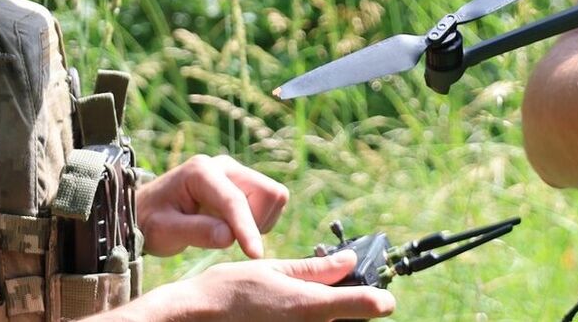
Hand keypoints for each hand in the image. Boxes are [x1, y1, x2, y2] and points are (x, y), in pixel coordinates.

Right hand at [107, 250, 396, 320]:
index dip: (377, 300)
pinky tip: (292, 314)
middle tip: (340, 293)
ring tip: (308, 302)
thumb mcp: (272, 270)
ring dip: (330, 316)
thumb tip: (348, 261)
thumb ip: (314, 270)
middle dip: (352, 307)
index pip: (363, 306)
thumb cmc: (228, 290)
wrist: (193, 318)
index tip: (383, 297)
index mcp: (307, 305)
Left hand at [137, 154, 289, 258]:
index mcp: (200, 172)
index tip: (255, 255)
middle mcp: (223, 166)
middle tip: (228, 239)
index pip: (235, 200)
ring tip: (223, 232)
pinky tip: (229, 227)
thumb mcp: (165, 232)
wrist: (146, 212)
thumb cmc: (151, 221)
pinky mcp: (243, 184)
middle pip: (268, 192)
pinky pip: (269, 203)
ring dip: (257, 222)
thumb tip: (230, 237)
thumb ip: (197, 232)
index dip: (247, 228)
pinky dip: (257, 221)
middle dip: (256, 222)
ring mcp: (235, 173)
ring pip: (272, 198)